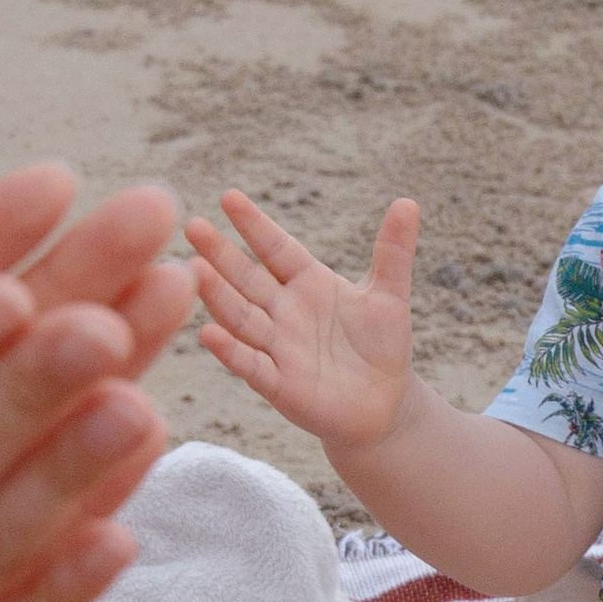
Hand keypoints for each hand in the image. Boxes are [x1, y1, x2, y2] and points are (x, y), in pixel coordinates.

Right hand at [187, 190, 418, 454]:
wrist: (385, 404)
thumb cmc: (382, 346)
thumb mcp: (389, 295)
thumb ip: (393, 251)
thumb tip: (408, 203)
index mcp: (308, 283)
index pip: (277, 248)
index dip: (255, 225)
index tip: (229, 197)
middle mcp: (284, 312)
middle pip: (247, 278)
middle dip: (221, 254)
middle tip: (194, 226)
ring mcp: (278, 347)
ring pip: (242, 317)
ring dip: (218, 296)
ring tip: (195, 271)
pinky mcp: (279, 385)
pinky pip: (250, 365)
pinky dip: (230, 351)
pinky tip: (208, 333)